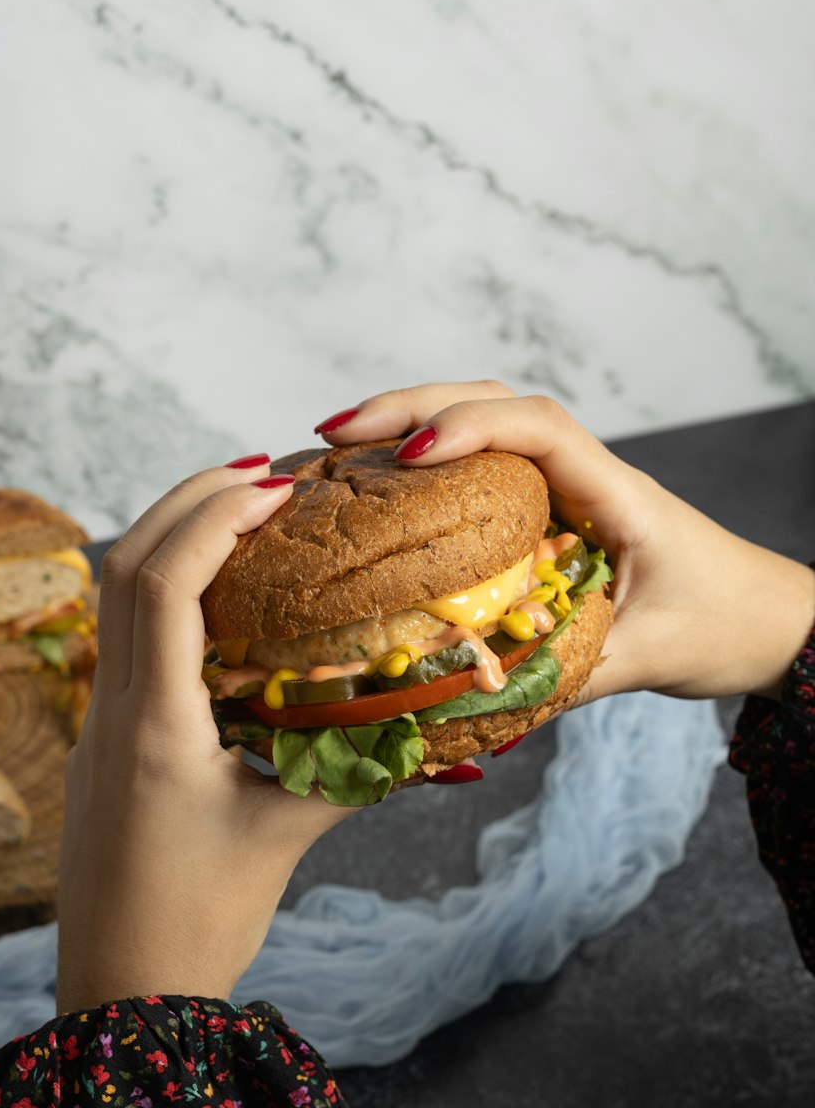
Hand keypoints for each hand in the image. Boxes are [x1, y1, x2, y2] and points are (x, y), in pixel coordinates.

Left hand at [56, 461, 352, 1015]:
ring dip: (169, 542)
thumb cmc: (199, 927)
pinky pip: (122, 642)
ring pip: (112, 601)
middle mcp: (112, 713)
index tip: (275, 487)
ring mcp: (95, 727)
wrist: (119, 995)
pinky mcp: (100, 745)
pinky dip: (163, 596)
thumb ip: (349, 773)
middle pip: (122, 567)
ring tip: (242, 518)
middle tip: (263, 477)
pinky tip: (220, 603)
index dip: (213, 517)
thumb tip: (429, 730)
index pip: (162, 584)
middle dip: (186, 503)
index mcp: (155, 729)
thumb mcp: (282, 840)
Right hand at [315, 383, 814, 704]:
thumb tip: (467, 705)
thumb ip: (566, 676)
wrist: (774, 624)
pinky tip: (386, 486)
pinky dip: (433, 465)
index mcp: (618, 493)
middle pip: (494, 403)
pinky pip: (488, 471)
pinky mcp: (555, 514)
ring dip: (415, 421)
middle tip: (336, 434)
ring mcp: (570, 489)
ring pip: (487, 425)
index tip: (409, 457)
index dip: (468, 428)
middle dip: (411, 406)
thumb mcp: (647, 658)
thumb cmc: (728, 628)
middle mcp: (588, 475)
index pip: (538, 429)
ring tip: (344, 446)